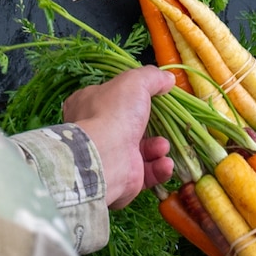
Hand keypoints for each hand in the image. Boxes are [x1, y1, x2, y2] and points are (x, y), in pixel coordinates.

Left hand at [63, 68, 175, 208]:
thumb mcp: (134, 82)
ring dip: (157, 147)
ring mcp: (109, 156)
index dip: (129, 97)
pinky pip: (146, 173)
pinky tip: (165, 163)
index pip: (109, 97)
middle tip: (165, 124)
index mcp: (88, 105)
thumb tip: (168, 79)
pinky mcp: (123, 178)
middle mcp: (96, 131)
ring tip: (162, 146)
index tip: (151, 97)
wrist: (106, 157)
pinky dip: (158, 168)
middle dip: (151, 126)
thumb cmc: (114, 114)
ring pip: (141, 151)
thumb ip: (151, 77)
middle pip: (129, 125)